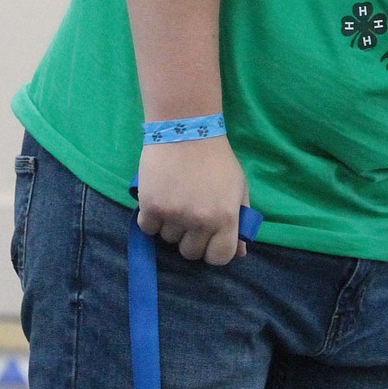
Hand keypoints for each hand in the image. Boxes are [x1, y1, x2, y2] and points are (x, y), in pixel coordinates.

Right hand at [136, 134, 250, 263]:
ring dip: (170, 227)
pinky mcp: (151, 206)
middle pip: (190, 253)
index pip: (219, 258)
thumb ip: (240, 220)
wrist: (186, 131)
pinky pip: (147, 228)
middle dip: (190, 239)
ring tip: (174, 202)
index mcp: (226, 217)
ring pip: (167, 240)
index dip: (213, 251)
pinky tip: (159, 200)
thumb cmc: (217, 160)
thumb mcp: (238, 188)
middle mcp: (200, 221)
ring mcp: (174, 214)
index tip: (208, 241)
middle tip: (189, 219)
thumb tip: (240, 252)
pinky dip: (151, 219)